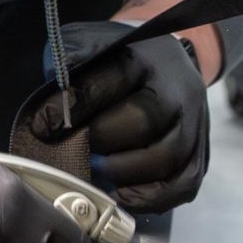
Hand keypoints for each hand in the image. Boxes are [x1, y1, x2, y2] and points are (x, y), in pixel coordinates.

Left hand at [31, 21, 210, 213]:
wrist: (173, 70)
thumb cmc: (123, 63)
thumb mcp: (96, 45)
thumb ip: (71, 59)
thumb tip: (52, 85)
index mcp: (147, 58)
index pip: (108, 81)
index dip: (71, 107)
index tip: (41, 126)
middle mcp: (177, 90)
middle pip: (142, 120)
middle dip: (100, 140)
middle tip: (72, 152)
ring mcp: (195, 126)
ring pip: (164, 156)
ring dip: (121, 171)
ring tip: (94, 173)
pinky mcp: (200, 157)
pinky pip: (181, 186)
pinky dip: (148, 198)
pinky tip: (120, 196)